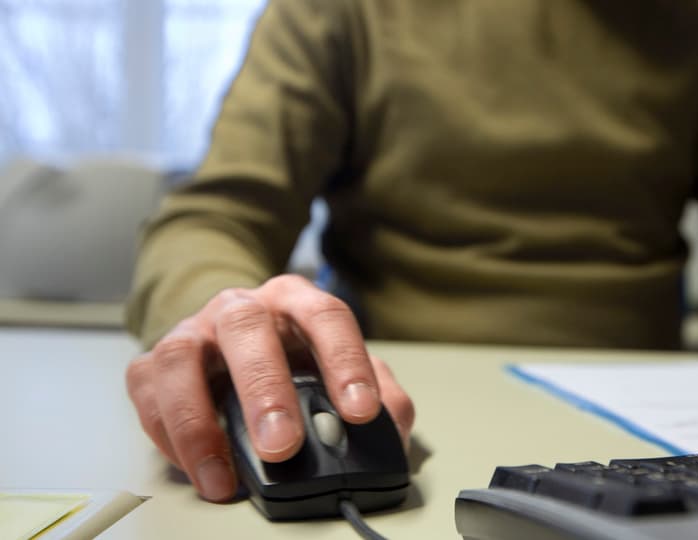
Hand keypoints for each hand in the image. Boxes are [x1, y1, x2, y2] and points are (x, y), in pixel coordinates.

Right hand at [125, 274, 415, 501]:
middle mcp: (241, 308)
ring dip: (200, 422)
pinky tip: (197, 467)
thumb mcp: (342, 367)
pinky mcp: (154, 362)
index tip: (359, 411)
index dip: (345, 362)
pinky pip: (150, 394)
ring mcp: (193, 330)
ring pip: (182, 359)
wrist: (231, 340)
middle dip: (265, 390)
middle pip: (248, 330)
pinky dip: (168, 436)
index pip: (326, 316)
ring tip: (225, 476)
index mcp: (297, 301)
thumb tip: (391, 425)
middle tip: (283, 445)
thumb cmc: (293, 357)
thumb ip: (379, 394)